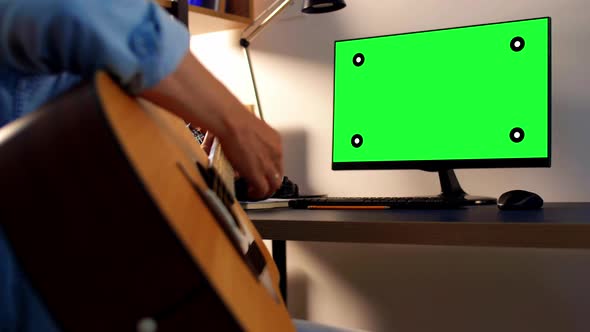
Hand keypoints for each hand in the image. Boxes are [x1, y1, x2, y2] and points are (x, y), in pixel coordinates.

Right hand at [140, 52, 282, 199]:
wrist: (230, 120)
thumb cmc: (232, 118)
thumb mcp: (243, 128)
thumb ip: (237, 138)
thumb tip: (219, 142)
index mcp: (274, 140)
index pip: (278, 161)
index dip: (270, 170)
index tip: (263, 173)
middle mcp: (275, 153)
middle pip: (278, 174)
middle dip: (270, 183)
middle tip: (260, 187)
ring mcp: (268, 164)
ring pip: (273, 185)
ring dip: (264, 191)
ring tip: (255, 193)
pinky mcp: (258, 173)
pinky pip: (262, 190)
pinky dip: (256, 194)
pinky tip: (249, 193)